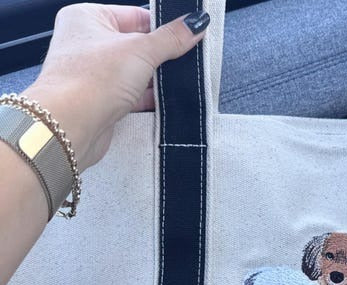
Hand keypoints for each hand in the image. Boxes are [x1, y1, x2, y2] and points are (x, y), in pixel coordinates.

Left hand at [25, 3, 209, 170]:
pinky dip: (148, 100)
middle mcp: (87, 44)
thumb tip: (195, 24)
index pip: (136, 16)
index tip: (187, 36)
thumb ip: (171, 39)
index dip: (163, 27)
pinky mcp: (102, 102)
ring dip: (155, 81)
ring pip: (135, 73)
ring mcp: (94, 75)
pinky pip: (131, 96)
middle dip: (160, 57)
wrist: (71, 126)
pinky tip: (164, 103)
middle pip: (137, 46)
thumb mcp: (141, 51)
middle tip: (184, 62)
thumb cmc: (89, 81)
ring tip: (175, 85)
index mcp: (88, 17)